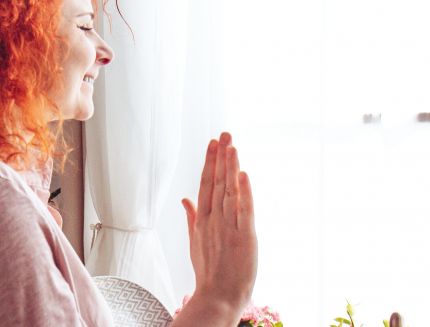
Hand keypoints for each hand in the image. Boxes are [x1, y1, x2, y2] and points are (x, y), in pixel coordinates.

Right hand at [173, 132, 257, 325]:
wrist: (217, 297)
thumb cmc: (209, 272)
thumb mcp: (196, 242)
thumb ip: (191, 218)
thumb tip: (185, 199)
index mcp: (202, 221)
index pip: (205, 185)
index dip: (210, 163)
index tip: (213, 143)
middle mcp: (213, 221)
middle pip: (216, 183)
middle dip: (220, 157)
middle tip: (224, 134)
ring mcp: (228, 228)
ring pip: (229, 192)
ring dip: (231, 167)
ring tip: (232, 145)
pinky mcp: (244, 237)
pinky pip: (244, 211)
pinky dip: (243, 193)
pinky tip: (243, 175)